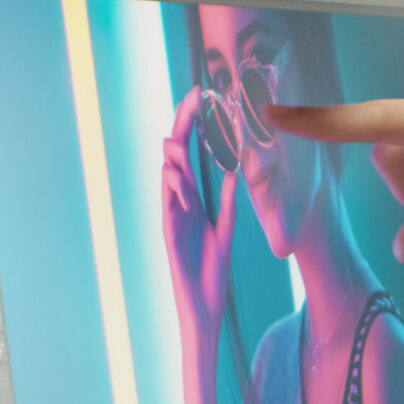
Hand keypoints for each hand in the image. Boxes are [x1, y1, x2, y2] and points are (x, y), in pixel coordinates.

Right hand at [162, 86, 236, 346]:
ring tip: (182, 138)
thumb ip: (228, 201)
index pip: (191, 154)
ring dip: (175, 156)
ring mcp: (170, 218)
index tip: (203, 97)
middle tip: (193, 97)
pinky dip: (175, 191)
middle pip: (175, 157)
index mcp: (190, 199)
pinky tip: (182, 176)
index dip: (195, 126)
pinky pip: (168, 207)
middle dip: (182, 127)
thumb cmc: (210, 270)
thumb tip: (236, 171)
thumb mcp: (224, 228)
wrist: (203, 306)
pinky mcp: (169, 236)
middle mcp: (176, 203)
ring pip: (166, 178)